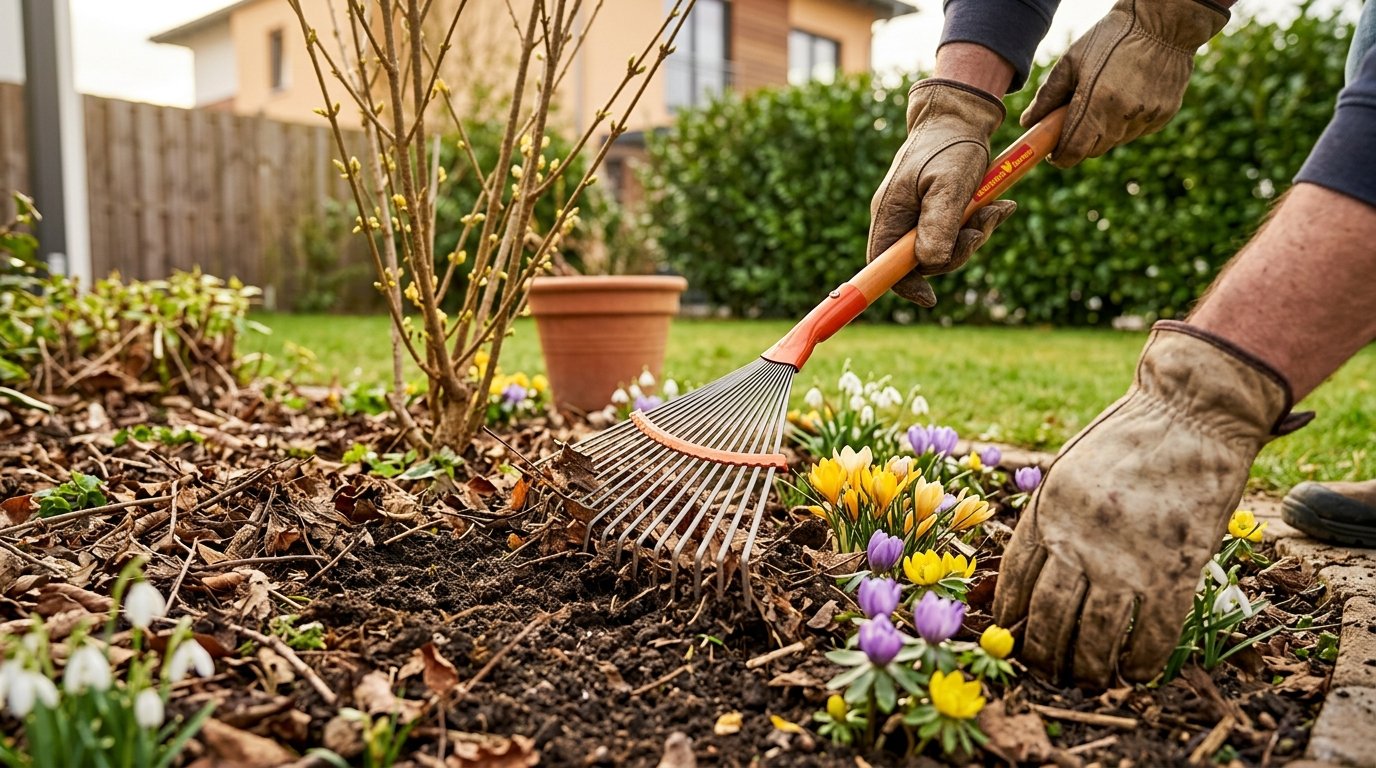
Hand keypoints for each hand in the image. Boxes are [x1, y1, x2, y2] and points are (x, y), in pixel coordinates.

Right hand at [868, 79, 1016, 307]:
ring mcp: (917, 215)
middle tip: (982, 229)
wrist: (962, 116)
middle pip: (920, 262)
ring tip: (997, 209)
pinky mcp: (936, 211)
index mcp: (890, 212)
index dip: (902, 286)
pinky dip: (980, 223)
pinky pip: (956, 233)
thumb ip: (938, 223)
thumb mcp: (949, 184)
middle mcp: (899, 218)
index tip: (930, 298)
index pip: (882, 264)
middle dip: (957, 253)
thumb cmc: (952, 146)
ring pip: (944, 249)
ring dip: (975, 235)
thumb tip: (930, 264)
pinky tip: (1000, 205)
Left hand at [993, 321, 1308, 685]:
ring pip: (1093, 638)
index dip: (1009, 617)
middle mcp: (1078, 542)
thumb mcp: (1067, 471)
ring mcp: (1126, 561)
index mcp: (1046, 514)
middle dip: (1042, 655)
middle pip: (1048, 618)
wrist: (1190, 414)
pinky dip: (1139, 663)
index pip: (1013, 581)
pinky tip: (1134, 673)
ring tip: (1087, 679)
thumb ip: (1048, 517)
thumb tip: (1032, 568)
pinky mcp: (1174, 572)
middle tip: (1048, 671)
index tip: (1010, 637)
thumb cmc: (1127, 440)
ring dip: (1087, 668)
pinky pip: (1151, 636)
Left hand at [1021, 0, 1228, 167]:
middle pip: (1093, 151)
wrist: (1164, 23)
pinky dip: (1127, 123)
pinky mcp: (1164, 115)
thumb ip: (1047, 96)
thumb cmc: (1112, 36)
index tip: (1054, 151)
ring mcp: (1147, 117)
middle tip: (1075, 120)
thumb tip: (1028, 122)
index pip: (1073, 151)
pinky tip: (1127, 96)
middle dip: (1080, 142)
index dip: (1060, 156)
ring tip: (1104, 99)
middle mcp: (1124, 116)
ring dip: (1104, 131)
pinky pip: (1137, 131)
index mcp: (1097, 102)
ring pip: (1115, 142)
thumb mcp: (1072, 60)